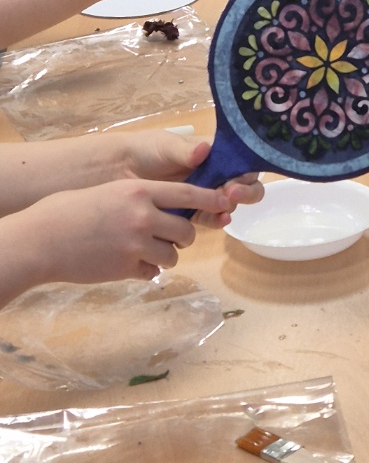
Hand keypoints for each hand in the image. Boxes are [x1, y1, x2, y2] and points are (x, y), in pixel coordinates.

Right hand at [13, 178, 238, 283]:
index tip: (226, 204)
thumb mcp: (115, 192)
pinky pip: (153, 272)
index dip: (211, 200)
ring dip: (165, 255)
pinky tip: (128, 264)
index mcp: (142, 191)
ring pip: (173, 255)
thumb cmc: (77, 209)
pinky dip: (146, 271)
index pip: (190, 194)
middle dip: (183, 236)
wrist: (46, 237)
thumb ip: (145, 198)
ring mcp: (137, 244)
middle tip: (169, 236)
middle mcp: (144, 216)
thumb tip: (175, 207)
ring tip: (146, 252)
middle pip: (187, 230)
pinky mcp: (127, 268)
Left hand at [118, 131, 263, 228]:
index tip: (236, 180)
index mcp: (215, 154)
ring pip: (229, 203)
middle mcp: (215, 174)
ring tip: (223, 213)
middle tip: (232, 195)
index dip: (245, 172)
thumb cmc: (146, 151)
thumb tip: (205, 150)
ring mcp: (204, 195)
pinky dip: (217, 220)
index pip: (242, 162)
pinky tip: (218, 222)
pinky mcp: (190, 213)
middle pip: (243, 185)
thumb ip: (186, 152)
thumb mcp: (167, 146)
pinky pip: (210, 218)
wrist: (119, 171)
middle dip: (244, 192)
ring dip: (231, 208)